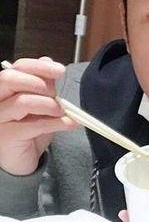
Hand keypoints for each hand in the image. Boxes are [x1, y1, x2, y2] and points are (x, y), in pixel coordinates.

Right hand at [0, 57, 77, 174]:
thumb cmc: (29, 129)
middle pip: (10, 79)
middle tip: (56, 94)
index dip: (39, 67)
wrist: (21, 160)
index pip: (16, 68)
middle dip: (39, 82)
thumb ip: (43, 85)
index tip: (60, 71)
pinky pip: (33, 125)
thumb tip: (48, 61)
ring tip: (62, 111)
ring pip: (22, 101)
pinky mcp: (6, 136)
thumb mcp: (40, 104)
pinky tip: (69, 124)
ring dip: (49, 104)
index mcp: (5, 89)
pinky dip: (56, 123)